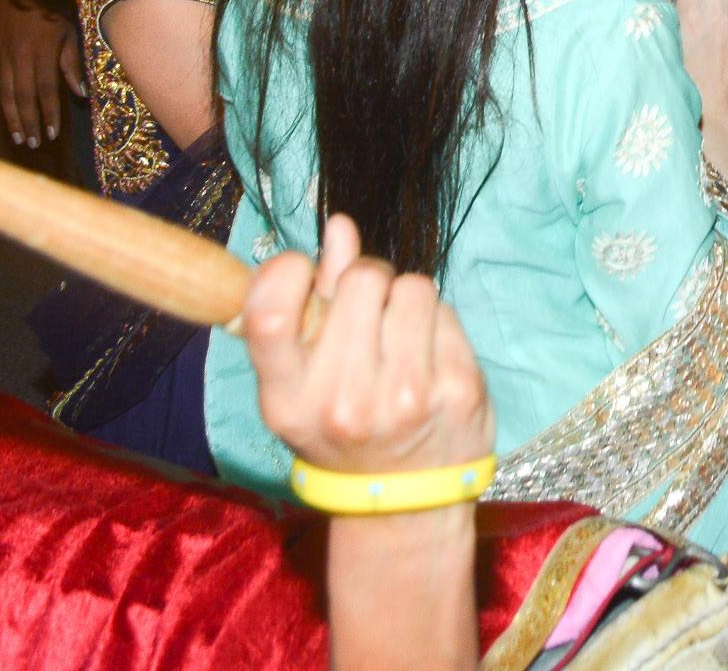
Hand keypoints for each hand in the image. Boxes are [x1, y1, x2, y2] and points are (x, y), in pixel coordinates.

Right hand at [0, 0, 83, 147]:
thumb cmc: (52, 9)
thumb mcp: (68, 34)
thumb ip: (71, 65)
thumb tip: (80, 94)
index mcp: (41, 53)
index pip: (45, 91)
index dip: (48, 114)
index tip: (51, 135)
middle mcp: (19, 58)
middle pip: (23, 98)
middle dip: (28, 123)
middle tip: (31, 144)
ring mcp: (2, 57)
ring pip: (6, 94)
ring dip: (12, 117)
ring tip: (18, 137)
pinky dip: (1, 102)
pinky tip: (6, 114)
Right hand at [242, 213, 492, 481]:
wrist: (402, 501)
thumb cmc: (345, 429)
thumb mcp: (307, 382)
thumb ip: (314, 301)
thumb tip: (340, 226)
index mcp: (287, 401)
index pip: (271, 312)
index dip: (288, 272)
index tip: (305, 277)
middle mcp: (342, 403)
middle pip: (359, 280)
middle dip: (364, 283)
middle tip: (365, 317)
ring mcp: (405, 398)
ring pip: (410, 285)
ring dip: (404, 300)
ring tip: (397, 340)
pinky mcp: (457, 389)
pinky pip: (445, 310)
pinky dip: (435, 323)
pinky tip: (426, 357)